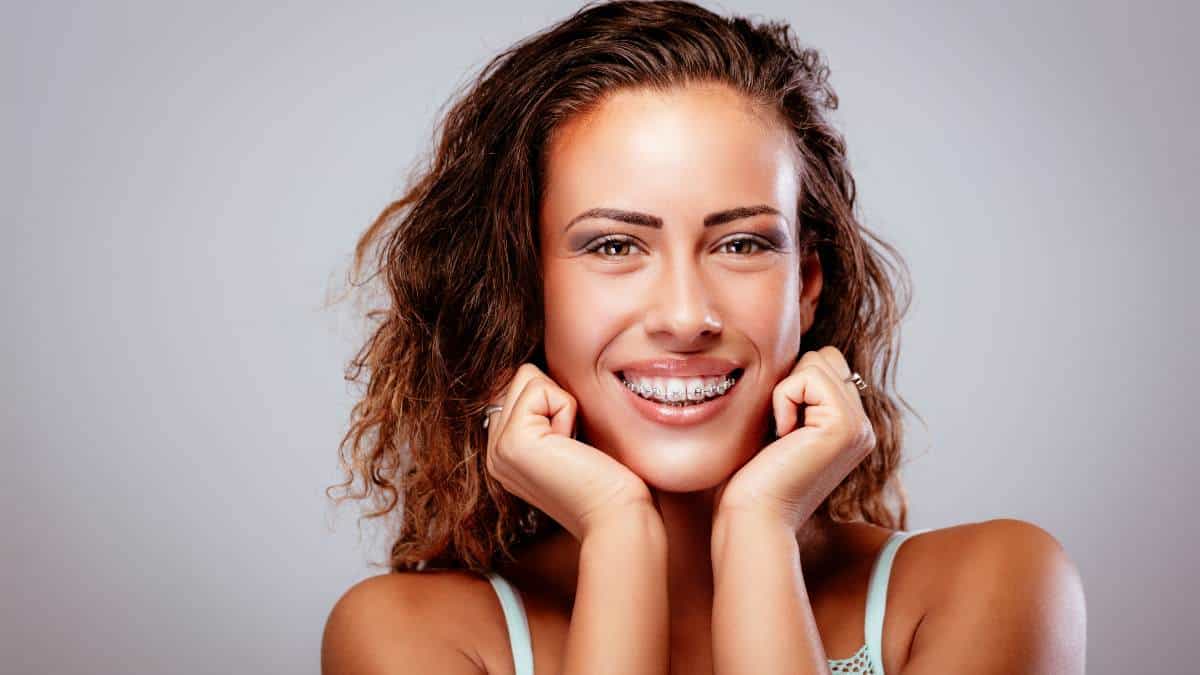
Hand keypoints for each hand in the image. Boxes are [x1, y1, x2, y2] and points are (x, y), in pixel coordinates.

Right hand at [485, 363, 657, 541]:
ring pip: (527, 377)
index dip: (552, 401)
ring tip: (571, 445)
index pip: (517, 389)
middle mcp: (493, 452)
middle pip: (520, 377)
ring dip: (561, 404)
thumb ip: (543, 413)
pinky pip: (540, 388)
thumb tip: (540, 370)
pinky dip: (566, 410)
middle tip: (572, 445)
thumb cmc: (607, 480)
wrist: (617, 516)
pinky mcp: (512, 441)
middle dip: (556, 399)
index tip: (571, 443)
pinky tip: (571, 446)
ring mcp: (497, 449)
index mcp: (503, 453)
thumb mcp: (566, 441)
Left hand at [713, 346, 875, 529]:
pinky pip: (807, 377)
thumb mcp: (779, 426)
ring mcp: (860, 426)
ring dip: (785, 391)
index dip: (792, 383)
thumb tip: (795, 353)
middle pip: (825, 357)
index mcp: (850, 426)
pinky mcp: (846, 426)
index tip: (778, 428)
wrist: (753, 515)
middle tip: (779, 430)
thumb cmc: (752, 477)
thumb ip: (798, 395)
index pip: (826, 364)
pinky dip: (783, 399)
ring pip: (818, 361)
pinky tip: (782, 435)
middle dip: (791, 382)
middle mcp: (863, 426)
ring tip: (782, 434)